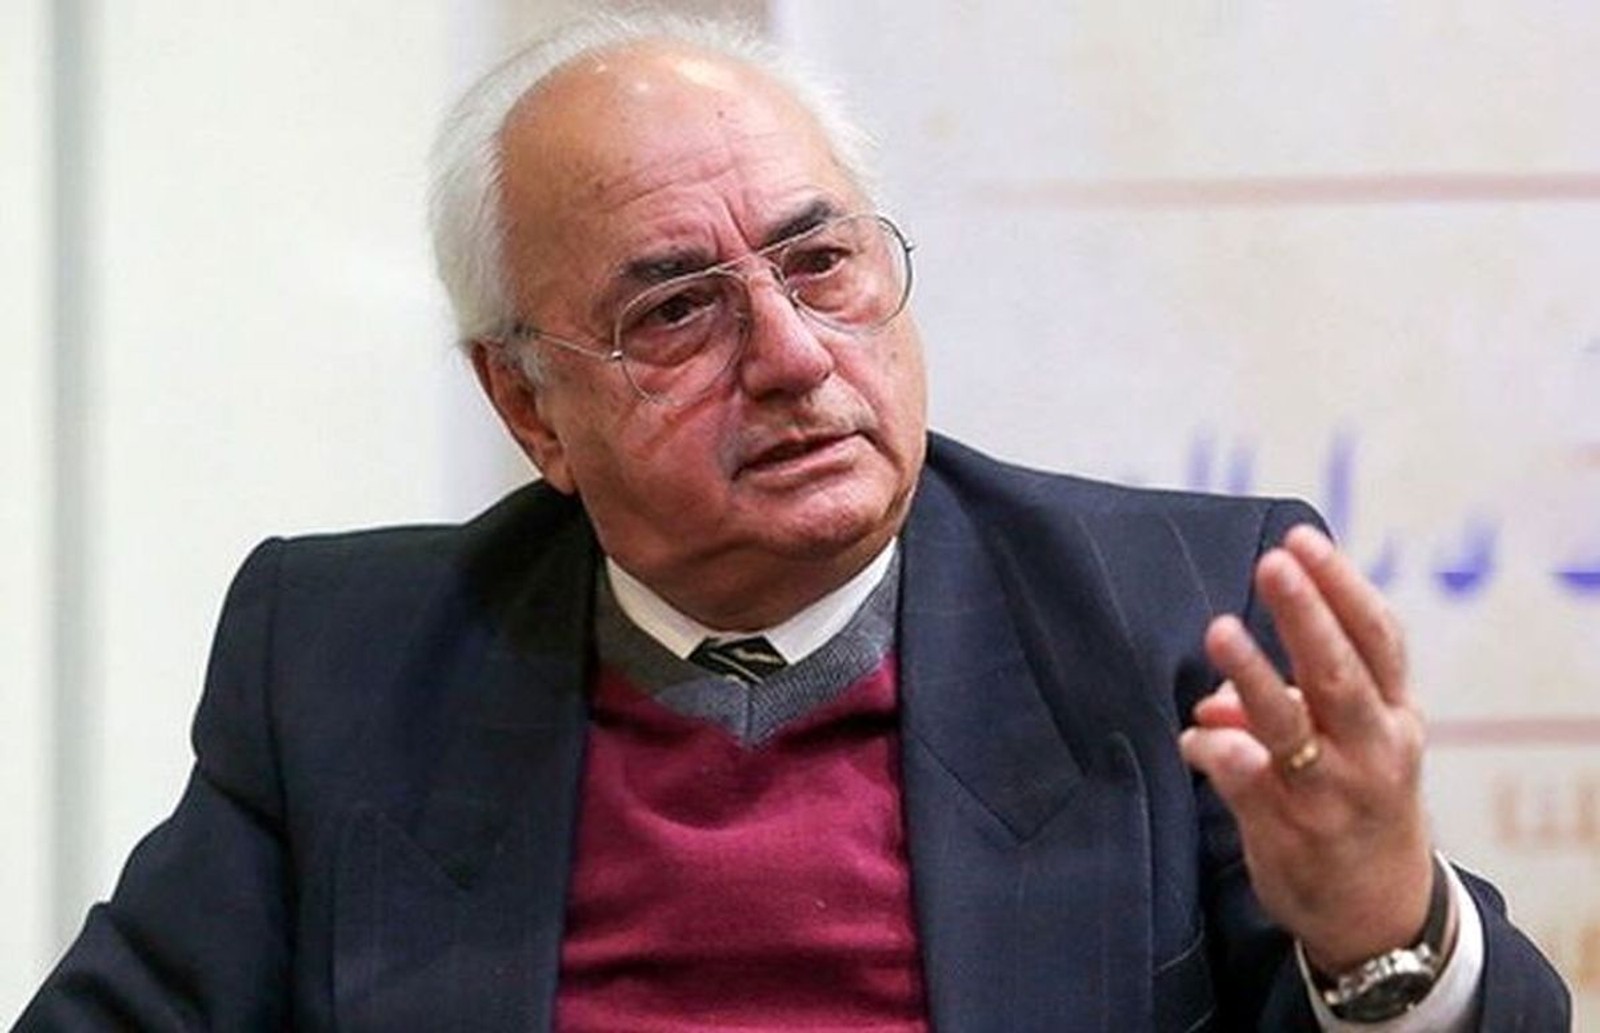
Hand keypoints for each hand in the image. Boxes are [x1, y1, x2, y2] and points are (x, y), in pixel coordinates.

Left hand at [1178, 524, 1434, 972]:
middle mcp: (1373, 752)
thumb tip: (1214, 696)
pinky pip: (1247, 783)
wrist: (1380, 915)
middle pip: (1340, 673)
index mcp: (1394, 717)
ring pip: (1292, 727)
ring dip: (1254, 677)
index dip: (1342, 587)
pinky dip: (1220, 752)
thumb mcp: (1352, 748)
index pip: (1378, 640)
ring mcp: (1332, 795)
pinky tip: (1196, 733)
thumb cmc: (1358, 805)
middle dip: (1307, 614)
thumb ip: (1295, 704)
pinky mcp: (1291, 834)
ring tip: (1221, 629)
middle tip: (1274, 561)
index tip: (1303, 540)